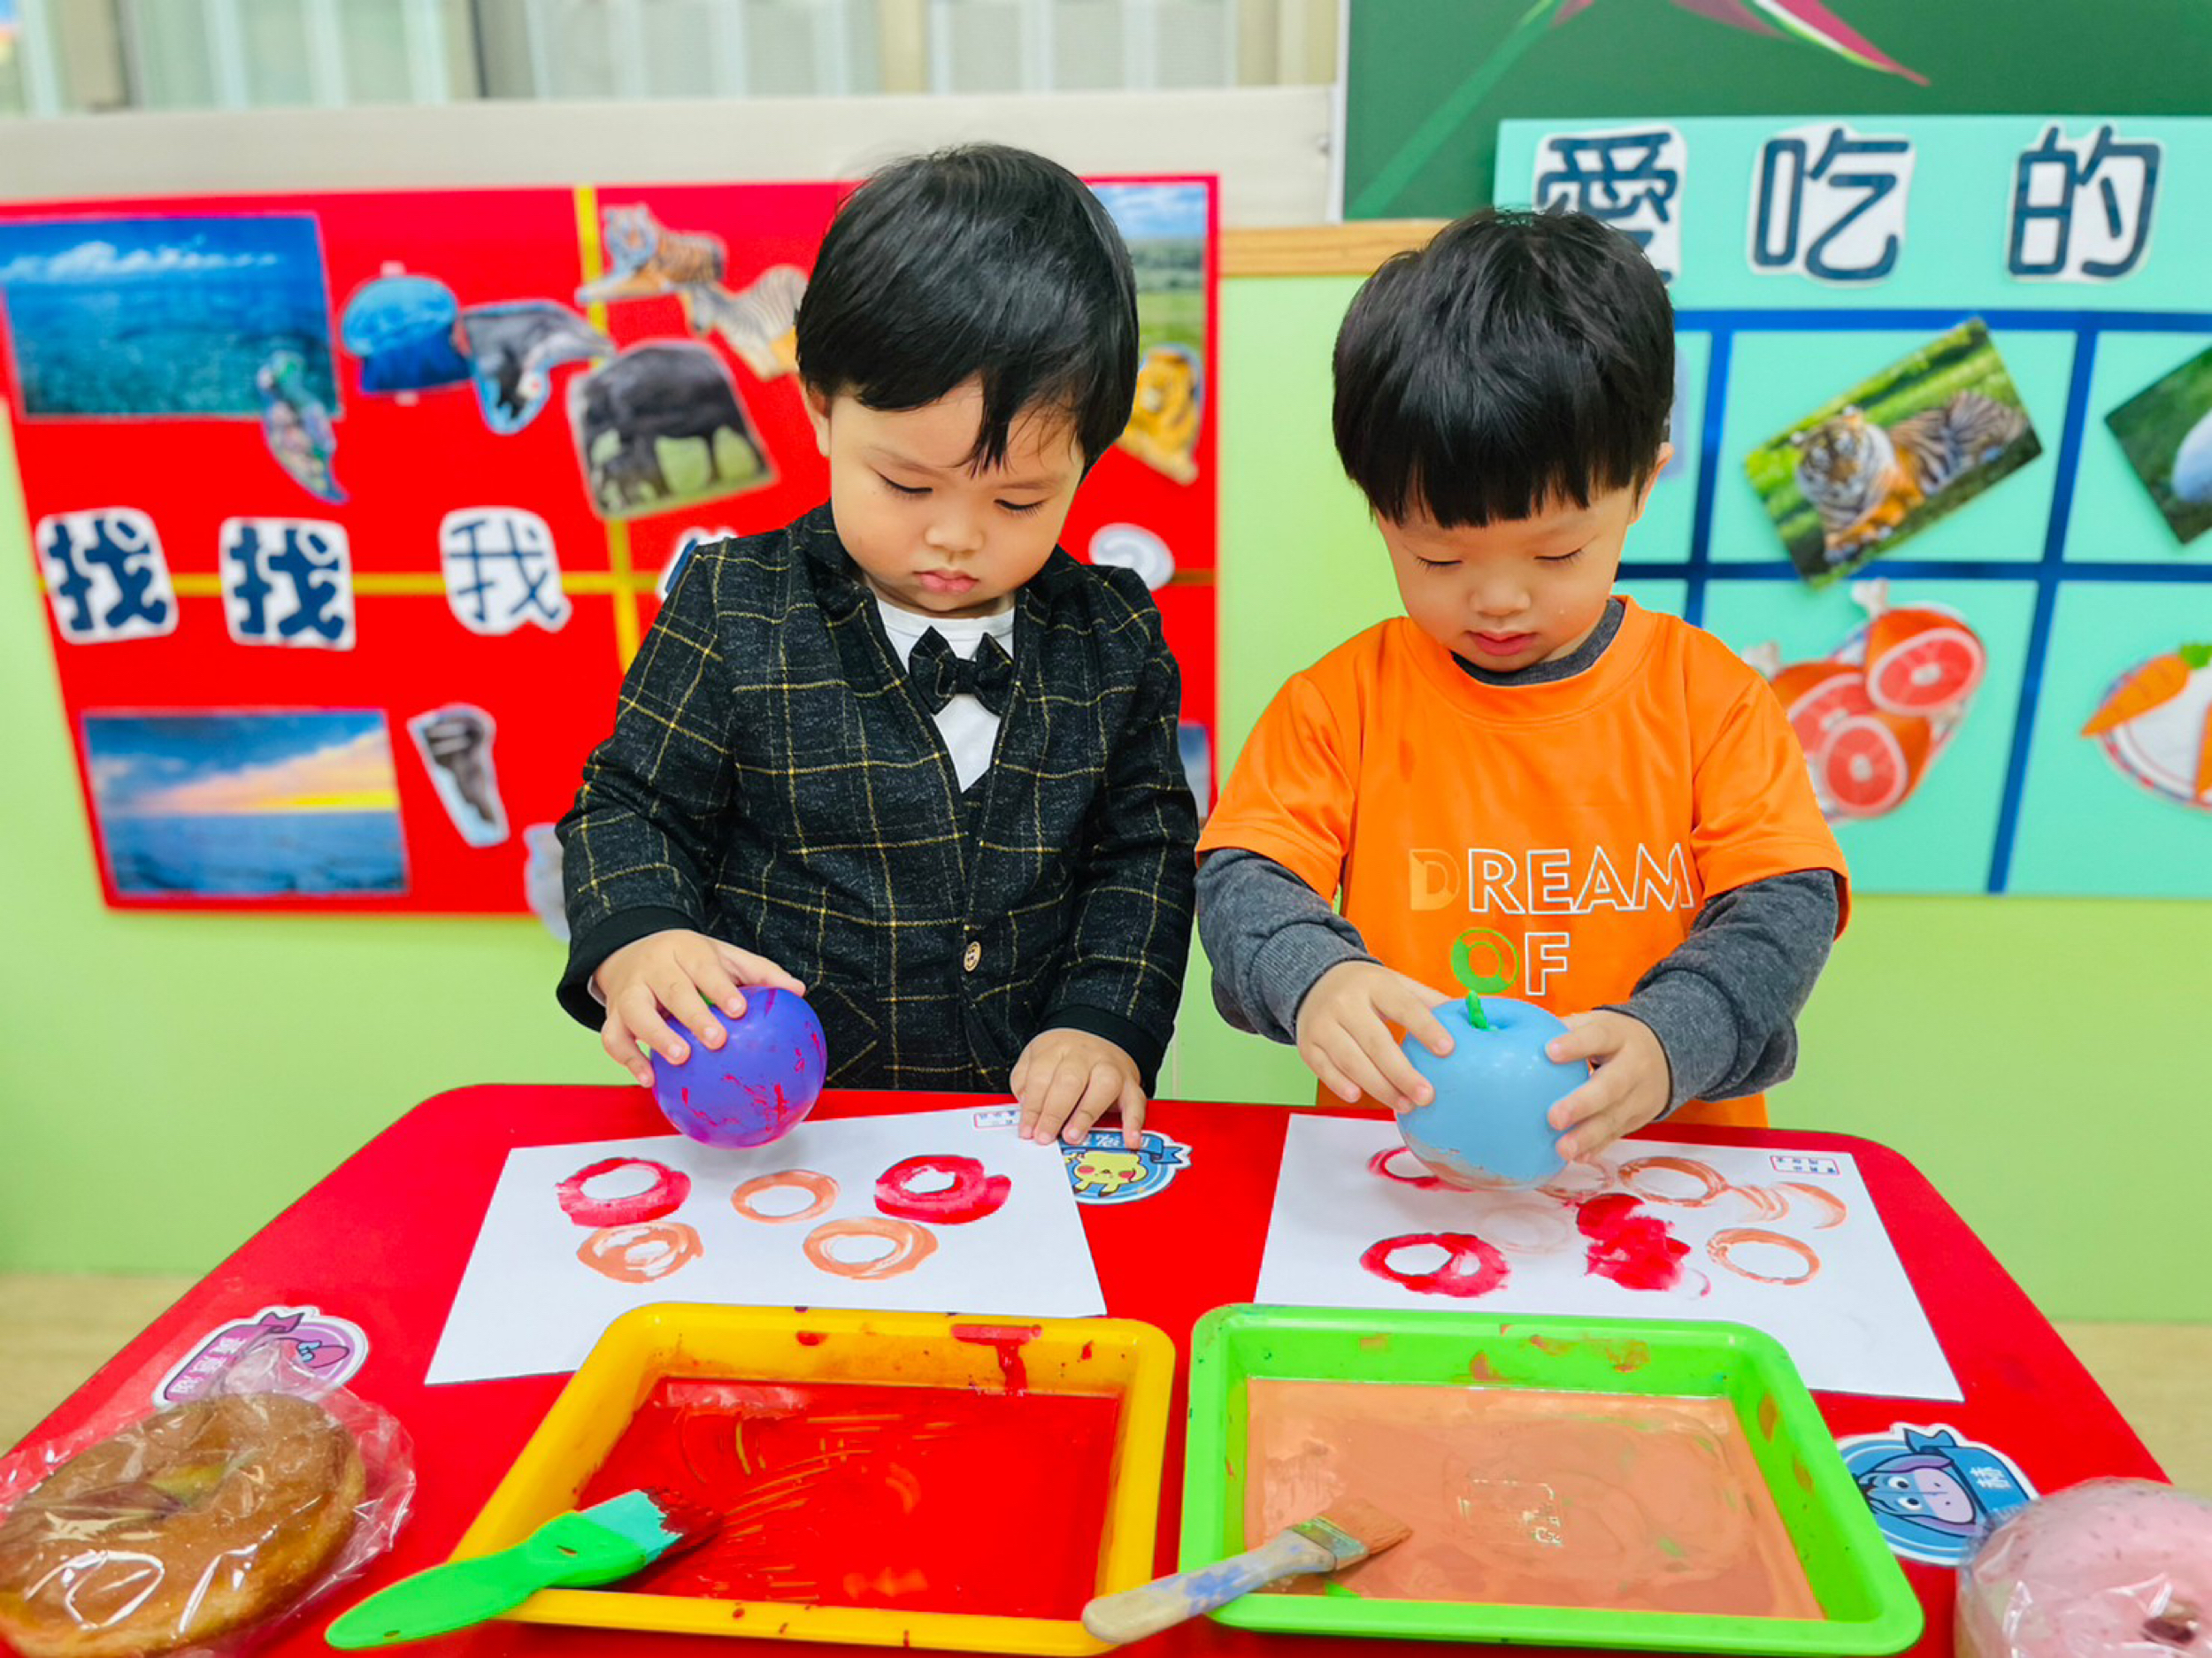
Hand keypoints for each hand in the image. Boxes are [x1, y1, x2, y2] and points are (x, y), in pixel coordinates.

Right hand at [592, 930, 805, 1085]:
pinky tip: (649, 1080)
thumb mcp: (722, 956)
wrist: (628, 951)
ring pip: (635, 1012)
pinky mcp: (613, 1015)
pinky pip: (612, 1038)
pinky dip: (629, 1059)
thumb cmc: (688, 960)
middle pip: (672, 990)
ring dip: (656, 1036)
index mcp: (684, 950)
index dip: (720, 987)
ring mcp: (629, 991)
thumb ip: (759, 972)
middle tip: (717, 1040)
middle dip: (694, 1015)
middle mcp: (653, 968)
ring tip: (681, 1058)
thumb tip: (798, 991)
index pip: (702, 966)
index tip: (739, 1009)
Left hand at [1013, 1030, 1144, 1146]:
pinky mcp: (1131, 1084)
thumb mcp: (1036, 1057)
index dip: (1032, 1107)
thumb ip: (1024, 1081)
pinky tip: (1130, 1140)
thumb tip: (1025, 1108)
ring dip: (1086, 1114)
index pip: (1040, 1077)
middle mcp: (1085, 1056)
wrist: (1098, 1035)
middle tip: (1044, 1136)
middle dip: (1054, 1112)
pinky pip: (1137, 1101)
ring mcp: (1111, 1068)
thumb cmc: (1064, 1056)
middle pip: (1069, 1081)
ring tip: (1073, 1136)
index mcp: (1057, 1049)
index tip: (1027, 1130)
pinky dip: (1134, 1122)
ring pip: (1104, 1086)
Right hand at [1294, 962, 1456, 1111]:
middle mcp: (1345, 1002)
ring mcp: (1323, 1024)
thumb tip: (1468, 1016)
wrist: (1313, 980)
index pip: (1404, 1006)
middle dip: (1402, 1073)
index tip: (1448, 1050)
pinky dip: (1340, 1084)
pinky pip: (1324, 1069)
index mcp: (1375, 984)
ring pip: (1351, 1060)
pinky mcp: (1308, 1044)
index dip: (1426, 1028)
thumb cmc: (1365, 988)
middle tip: (1427, 1096)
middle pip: (1376, 1042)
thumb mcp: (1396, 984)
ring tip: (1405, 1105)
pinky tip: (1359, 1097)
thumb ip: (1428, 1000)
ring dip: (1379, 1087)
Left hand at [1545, 1011, 1669, 1160]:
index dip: (1576, 1044)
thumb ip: (1567, 1028)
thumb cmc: (1616, 1039)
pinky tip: (1579, 1156)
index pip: (1598, 1037)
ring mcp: (1639, 1095)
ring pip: (1615, 1117)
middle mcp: (1633, 1066)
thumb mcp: (1598, 1023)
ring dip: (1588, 1135)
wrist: (1666, 1054)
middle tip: (1554, 1117)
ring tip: (1563, 1148)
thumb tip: (1523, 1033)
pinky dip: (1598, 1146)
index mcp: (1618, 1036)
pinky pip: (1617, 1134)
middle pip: (1611, 1085)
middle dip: (1582, 1103)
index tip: (1549, 1051)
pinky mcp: (1639, 1117)